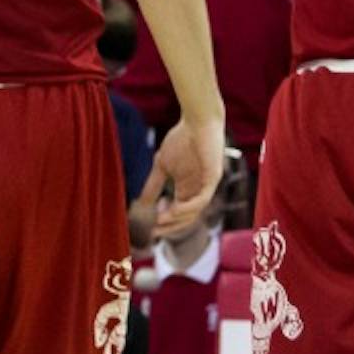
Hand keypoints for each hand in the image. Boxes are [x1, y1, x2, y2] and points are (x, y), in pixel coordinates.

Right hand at [139, 117, 223, 236]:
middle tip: (154, 232)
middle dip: (170, 227)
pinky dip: (188, 207)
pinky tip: (174, 209)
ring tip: (160, 220)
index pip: (177, 214)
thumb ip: (153, 185)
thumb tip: (140, 203)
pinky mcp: (213, 178)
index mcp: (187, 190)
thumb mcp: (161, 165)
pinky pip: (202, 199)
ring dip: (177, 219)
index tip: (148, 230)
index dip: (164, 224)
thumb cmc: (181, 140)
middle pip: (186, 218)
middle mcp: (198, 191)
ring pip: (194, 212)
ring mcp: (206, 186)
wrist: (196, 121)